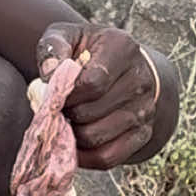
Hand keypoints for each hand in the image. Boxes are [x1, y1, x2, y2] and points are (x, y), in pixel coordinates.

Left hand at [36, 22, 158, 168]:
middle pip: (91, 113)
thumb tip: (49, 75)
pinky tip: (74, 143)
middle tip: (58, 109)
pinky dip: (85, 157)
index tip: (55, 93)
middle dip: (66, 115)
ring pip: (96, 138)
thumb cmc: (87, 50)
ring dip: (72, 135)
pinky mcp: (144, 134)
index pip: (92, 83)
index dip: (66, 94)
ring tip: (66, 121)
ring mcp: (145, 109)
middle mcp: (140, 79)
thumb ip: (53, 49)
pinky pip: (108, 158)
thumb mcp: (68, 37)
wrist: (121, 66)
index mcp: (123, 48)